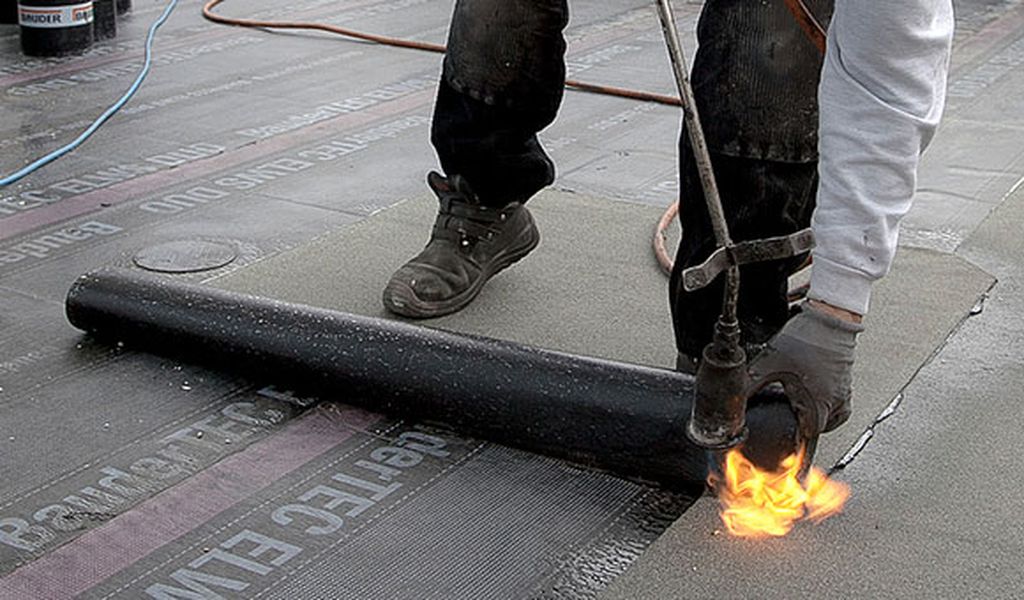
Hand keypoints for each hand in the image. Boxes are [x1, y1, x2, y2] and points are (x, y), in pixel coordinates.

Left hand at [747, 300, 863, 438]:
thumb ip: (752, 381)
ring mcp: (844, 389)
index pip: (810, 433)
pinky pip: (843, 401)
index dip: (796, 437)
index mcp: (817, 401)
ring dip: (822, 417)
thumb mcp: (770, 362)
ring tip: (806, 412)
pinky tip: (818, 393)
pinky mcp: (847, 377)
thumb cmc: (806, 336)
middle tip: (793, 421)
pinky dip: (831, 403)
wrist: (829, 315)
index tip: (787, 436)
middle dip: (806, 426)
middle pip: (823, 427)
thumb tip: (735, 393)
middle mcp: (835, 399)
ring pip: (836, 416)